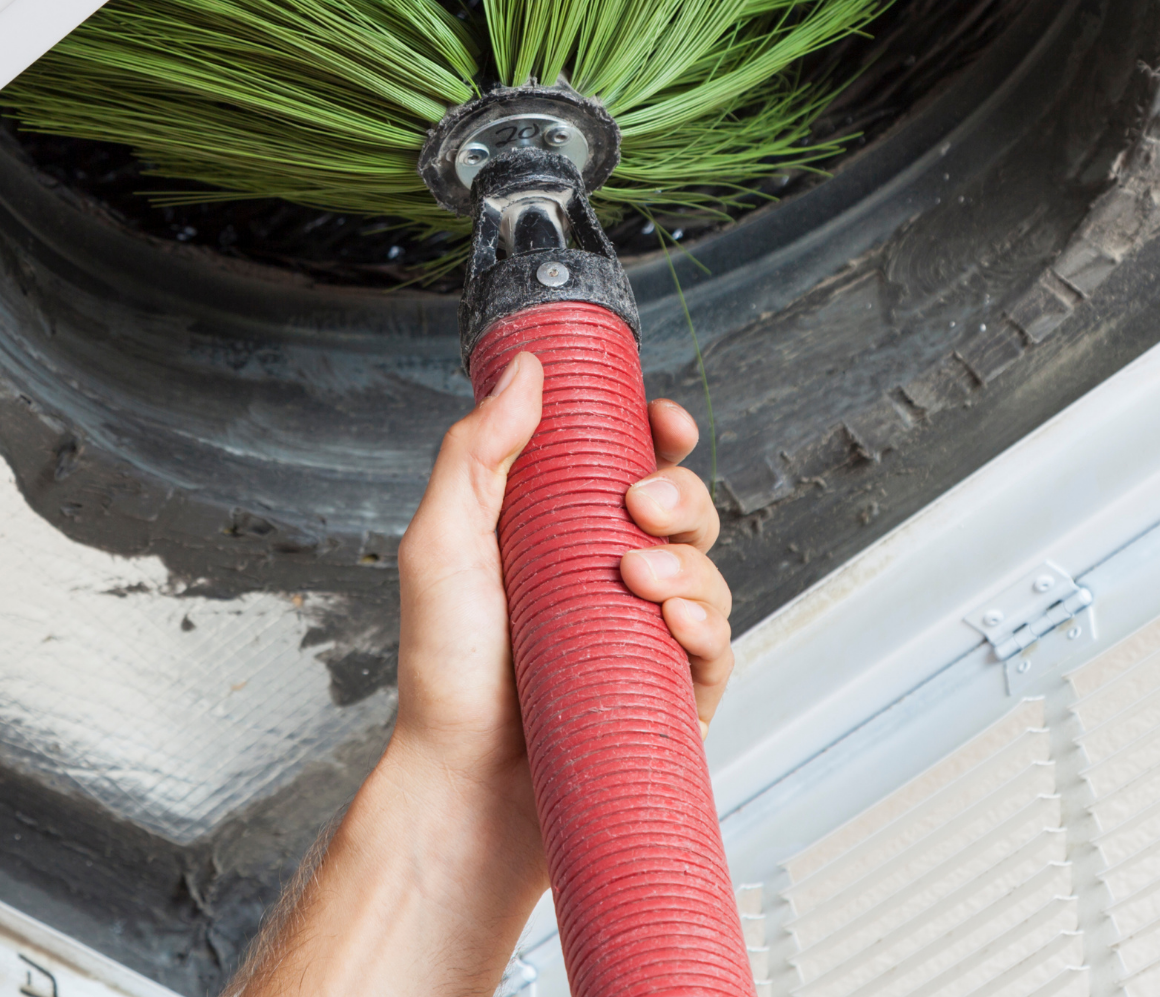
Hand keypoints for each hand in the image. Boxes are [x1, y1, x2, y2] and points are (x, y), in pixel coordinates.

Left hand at [394, 351, 735, 780]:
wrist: (463, 788)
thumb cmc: (444, 675)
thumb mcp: (443, 544)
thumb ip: (477, 452)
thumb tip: (527, 370)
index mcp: (558, 533)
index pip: (628, 464)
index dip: (658, 435)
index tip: (663, 421)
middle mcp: (606, 578)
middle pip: (681, 509)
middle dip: (679, 493)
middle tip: (638, 506)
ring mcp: (641, 637)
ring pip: (708, 572)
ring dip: (690, 561)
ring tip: (640, 579)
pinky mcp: (667, 696)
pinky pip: (716, 649)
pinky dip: (708, 627)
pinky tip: (675, 623)